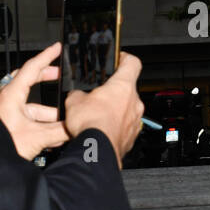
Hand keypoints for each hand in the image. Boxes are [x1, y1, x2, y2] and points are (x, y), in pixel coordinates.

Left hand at [0, 41, 67, 159]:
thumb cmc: (0, 147)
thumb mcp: (36, 138)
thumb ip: (60, 132)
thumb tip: (77, 127)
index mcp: (12, 95)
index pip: (32, 68)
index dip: (46, 56)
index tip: (57, 47)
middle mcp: (9, 101)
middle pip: (30, 81)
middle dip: (48, 78)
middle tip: (61, 74)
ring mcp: (9, 113)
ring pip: (34, 106)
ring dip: (51, 114)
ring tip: (67, 123)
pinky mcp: (10, 125)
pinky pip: (30, 119)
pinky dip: (44, 125)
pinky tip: (57, 137)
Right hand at [63, 51, 143, 166]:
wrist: (96, 151)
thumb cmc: (90, 125)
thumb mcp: (74, 100)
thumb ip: (78, 93)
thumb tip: (77, 95)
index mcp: (123, 86)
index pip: (132, 63)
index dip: (125, 58)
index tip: (119, 58)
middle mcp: (134, 102)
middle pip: (128, 89)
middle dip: (114, 91)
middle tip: (100, 94)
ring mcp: (136, 120)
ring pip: (127, 109)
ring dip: (115, 109)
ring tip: (98, 114)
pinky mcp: (132, 136)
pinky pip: (125, 125)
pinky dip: (116, 125)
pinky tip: (102, 128)